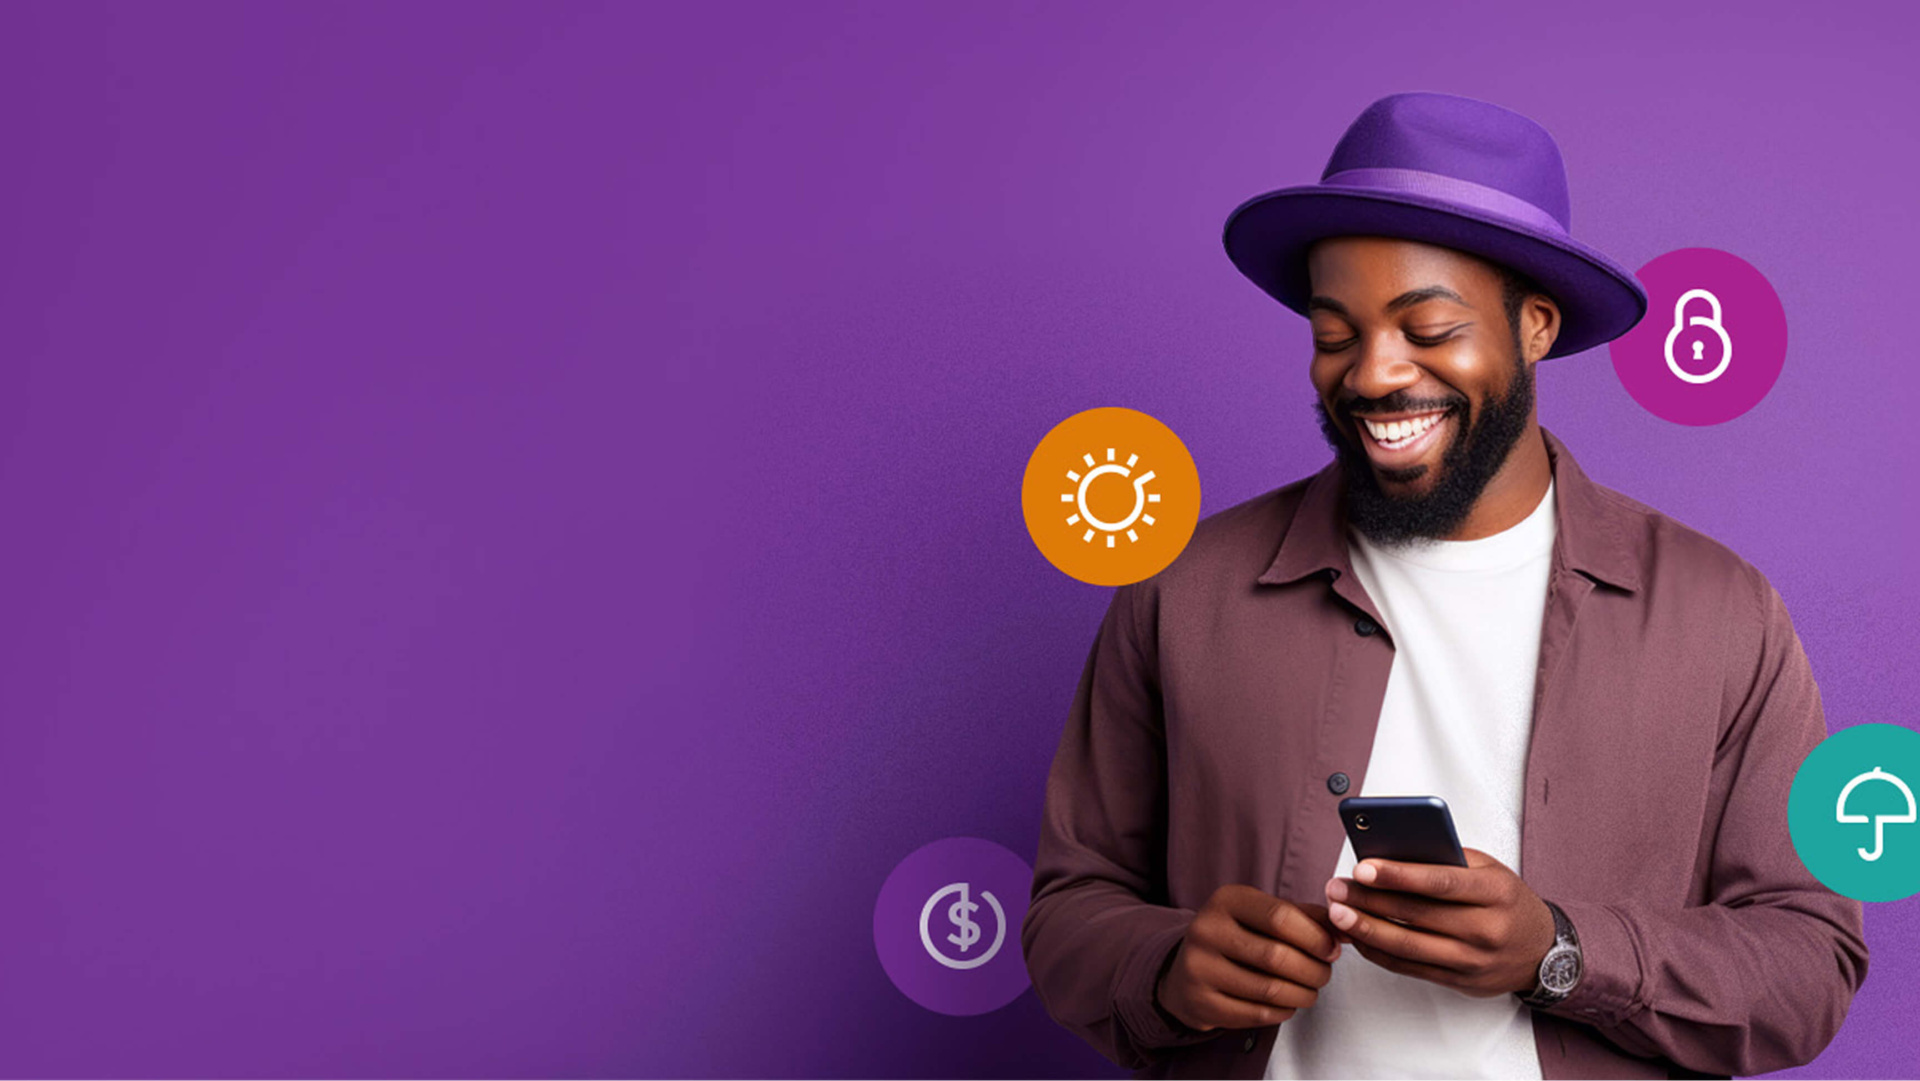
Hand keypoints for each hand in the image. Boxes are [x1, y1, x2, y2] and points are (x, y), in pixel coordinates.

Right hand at [1155, 884, 1342, 1031]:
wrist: (1186, 971)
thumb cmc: (1237, 938)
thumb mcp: (1264, 915)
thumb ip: (1305, 917)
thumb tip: (1345, 929)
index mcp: (1226, 900)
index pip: (1280, 916)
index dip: (1315, 937)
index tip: (1332, 950)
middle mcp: (1206, 930)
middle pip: (1277, 956)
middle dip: (1313, 970)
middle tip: (1324, 975)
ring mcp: (1199, 968)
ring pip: (1269, 990)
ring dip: (1303, 994)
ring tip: (1310, 990)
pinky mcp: (1201, 1002)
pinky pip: (1256, 1014)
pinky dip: (1282, 1012)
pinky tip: (1287, 1004)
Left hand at [1322, 847, 1553, 996]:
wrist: (1543, 951)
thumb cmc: (1508, 901)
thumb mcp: (1489, 870)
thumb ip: (1446, 859)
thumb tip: (1392, 851)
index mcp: (1494, 891)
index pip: (1439, 882)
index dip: (1398, 875)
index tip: (1362, 867)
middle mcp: (1485, 928)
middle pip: (1416, 914)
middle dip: (1369, 900)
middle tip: (1336, 887)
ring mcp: (1472, 959)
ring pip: (1408, 945)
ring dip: (1365, 929)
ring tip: (1337, 913)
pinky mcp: (1460, 981)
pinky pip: (1410, 967)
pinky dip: (1379, 952)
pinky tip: (1358, 936)